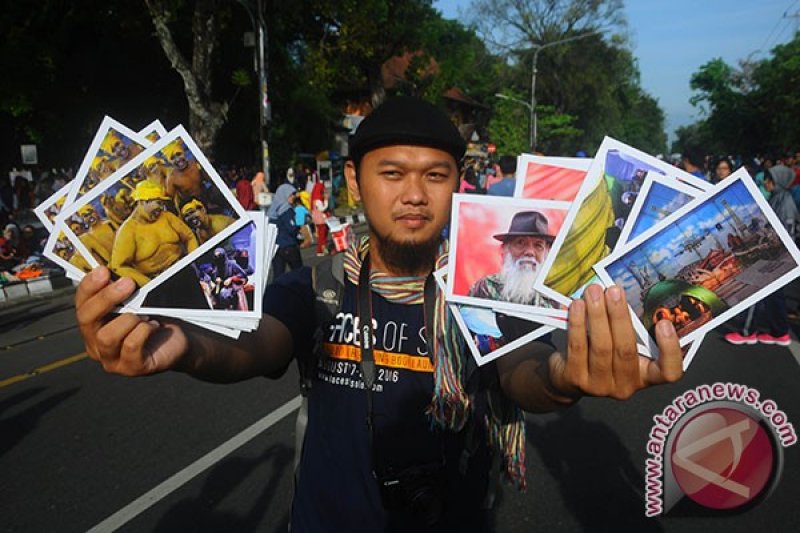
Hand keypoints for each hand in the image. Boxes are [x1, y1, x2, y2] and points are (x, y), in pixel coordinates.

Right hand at [76, 266, 188, 375]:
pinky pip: (131, 346)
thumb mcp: (136, 303)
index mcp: (93, 325)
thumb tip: (116, 273)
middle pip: (86, 320)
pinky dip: (143, 331)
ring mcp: (111, 359)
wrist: (178, 342)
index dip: (88, 287)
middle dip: (106, 298)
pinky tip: (154, 325)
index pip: (80, 304)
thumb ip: (121, 293)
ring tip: (145, 314)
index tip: (103, 271)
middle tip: (128, 283)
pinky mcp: (131, 367)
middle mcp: (95, 344)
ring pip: (106, 337)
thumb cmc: (153, 319)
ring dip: (128, 319)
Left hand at [549, 284, 682, 400]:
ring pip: (601, 346)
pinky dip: (577, 324)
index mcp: (646, 376)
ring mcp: (600, 385)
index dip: (670, 350)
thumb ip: (628, 327)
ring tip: (593, 293)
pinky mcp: (576, 379)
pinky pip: (578, 347)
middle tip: (614, 291)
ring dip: (597, 315)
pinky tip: (577, 306)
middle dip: (619, 316)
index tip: (664, 323)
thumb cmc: (602, 352)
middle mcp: (626, 385)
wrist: (569, 378)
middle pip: (626, 350)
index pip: (669, 373)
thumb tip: (621, 293)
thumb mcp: (621, 344)